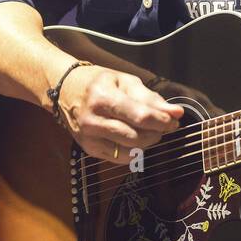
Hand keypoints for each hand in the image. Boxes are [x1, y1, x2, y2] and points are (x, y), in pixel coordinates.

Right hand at [57, 65, 183, 164]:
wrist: (63, 90)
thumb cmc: (98, 83)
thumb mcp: (125, 81)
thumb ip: (151, 98)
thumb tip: (176, 112)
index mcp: (103, 98)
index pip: (140, 116)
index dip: (162, 121)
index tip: (174, 120)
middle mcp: (93, 120)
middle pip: (137, 136)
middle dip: (157, 133)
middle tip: (165, 126)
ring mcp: (90, 137)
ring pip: (130, 151)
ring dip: (148, 143)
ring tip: (151, 131)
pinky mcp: (89, 149)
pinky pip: (120, 158)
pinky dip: (134, 151)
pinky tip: (135, 138)